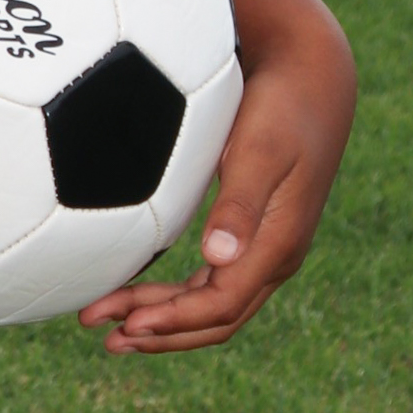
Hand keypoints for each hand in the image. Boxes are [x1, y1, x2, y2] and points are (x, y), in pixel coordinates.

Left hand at [82, 0, 354, 355]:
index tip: (122, 325)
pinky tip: (141, 294)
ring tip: (112, 329)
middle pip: (215, 318)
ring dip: (165, 321)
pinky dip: (177, 296)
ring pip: (213, 305)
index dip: (172, 324)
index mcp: (277, 244)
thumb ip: (237, 203)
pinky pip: (213, 282)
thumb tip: (216, 259)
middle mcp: (273, 255)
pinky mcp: (250, 229)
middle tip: (101, 335)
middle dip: (161, 333)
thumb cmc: (279, 108)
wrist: (310, 77)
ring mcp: (263, 245)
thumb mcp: (258, 151)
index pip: (221, 306)